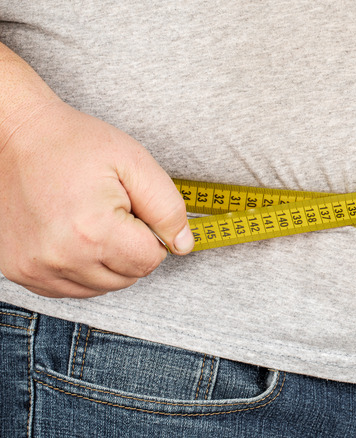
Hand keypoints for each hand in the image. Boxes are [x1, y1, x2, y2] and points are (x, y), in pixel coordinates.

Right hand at [0, 100, 193, 297]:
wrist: (15, 136)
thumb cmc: (75, 145)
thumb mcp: (135, 164)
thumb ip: (168, 209)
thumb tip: (183, 245)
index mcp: (93, 231)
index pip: (149, 261)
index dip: (151, 235)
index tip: (133, 210)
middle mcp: (61, 258)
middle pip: (127, 277)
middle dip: (130, 248)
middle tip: (110, 211)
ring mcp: (36, 268)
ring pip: (101, 286)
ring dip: (106, 260)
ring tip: (89, 222)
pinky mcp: (20, 271)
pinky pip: (70, 288)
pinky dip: (80, 267)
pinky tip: (72, 236)